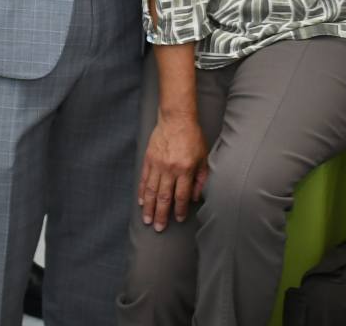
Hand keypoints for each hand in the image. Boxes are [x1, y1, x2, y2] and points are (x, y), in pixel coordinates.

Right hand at [138, 112, 209, 230]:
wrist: (176, 118)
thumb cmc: (192, 137)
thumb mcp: (203, 157)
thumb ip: (201, 179)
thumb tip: (195, 197)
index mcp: (185, 169)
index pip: (181, 195)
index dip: (180, 210)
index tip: (178, 219)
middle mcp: (170, 169)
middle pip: (164, 197)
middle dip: (162, 215)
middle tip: (159, 227)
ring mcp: (157, 164)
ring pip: (152, 191)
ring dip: (149, 207)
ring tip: (147, 220)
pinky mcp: (148, 159)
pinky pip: (144, 179)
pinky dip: (142, 192)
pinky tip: (141, 202)